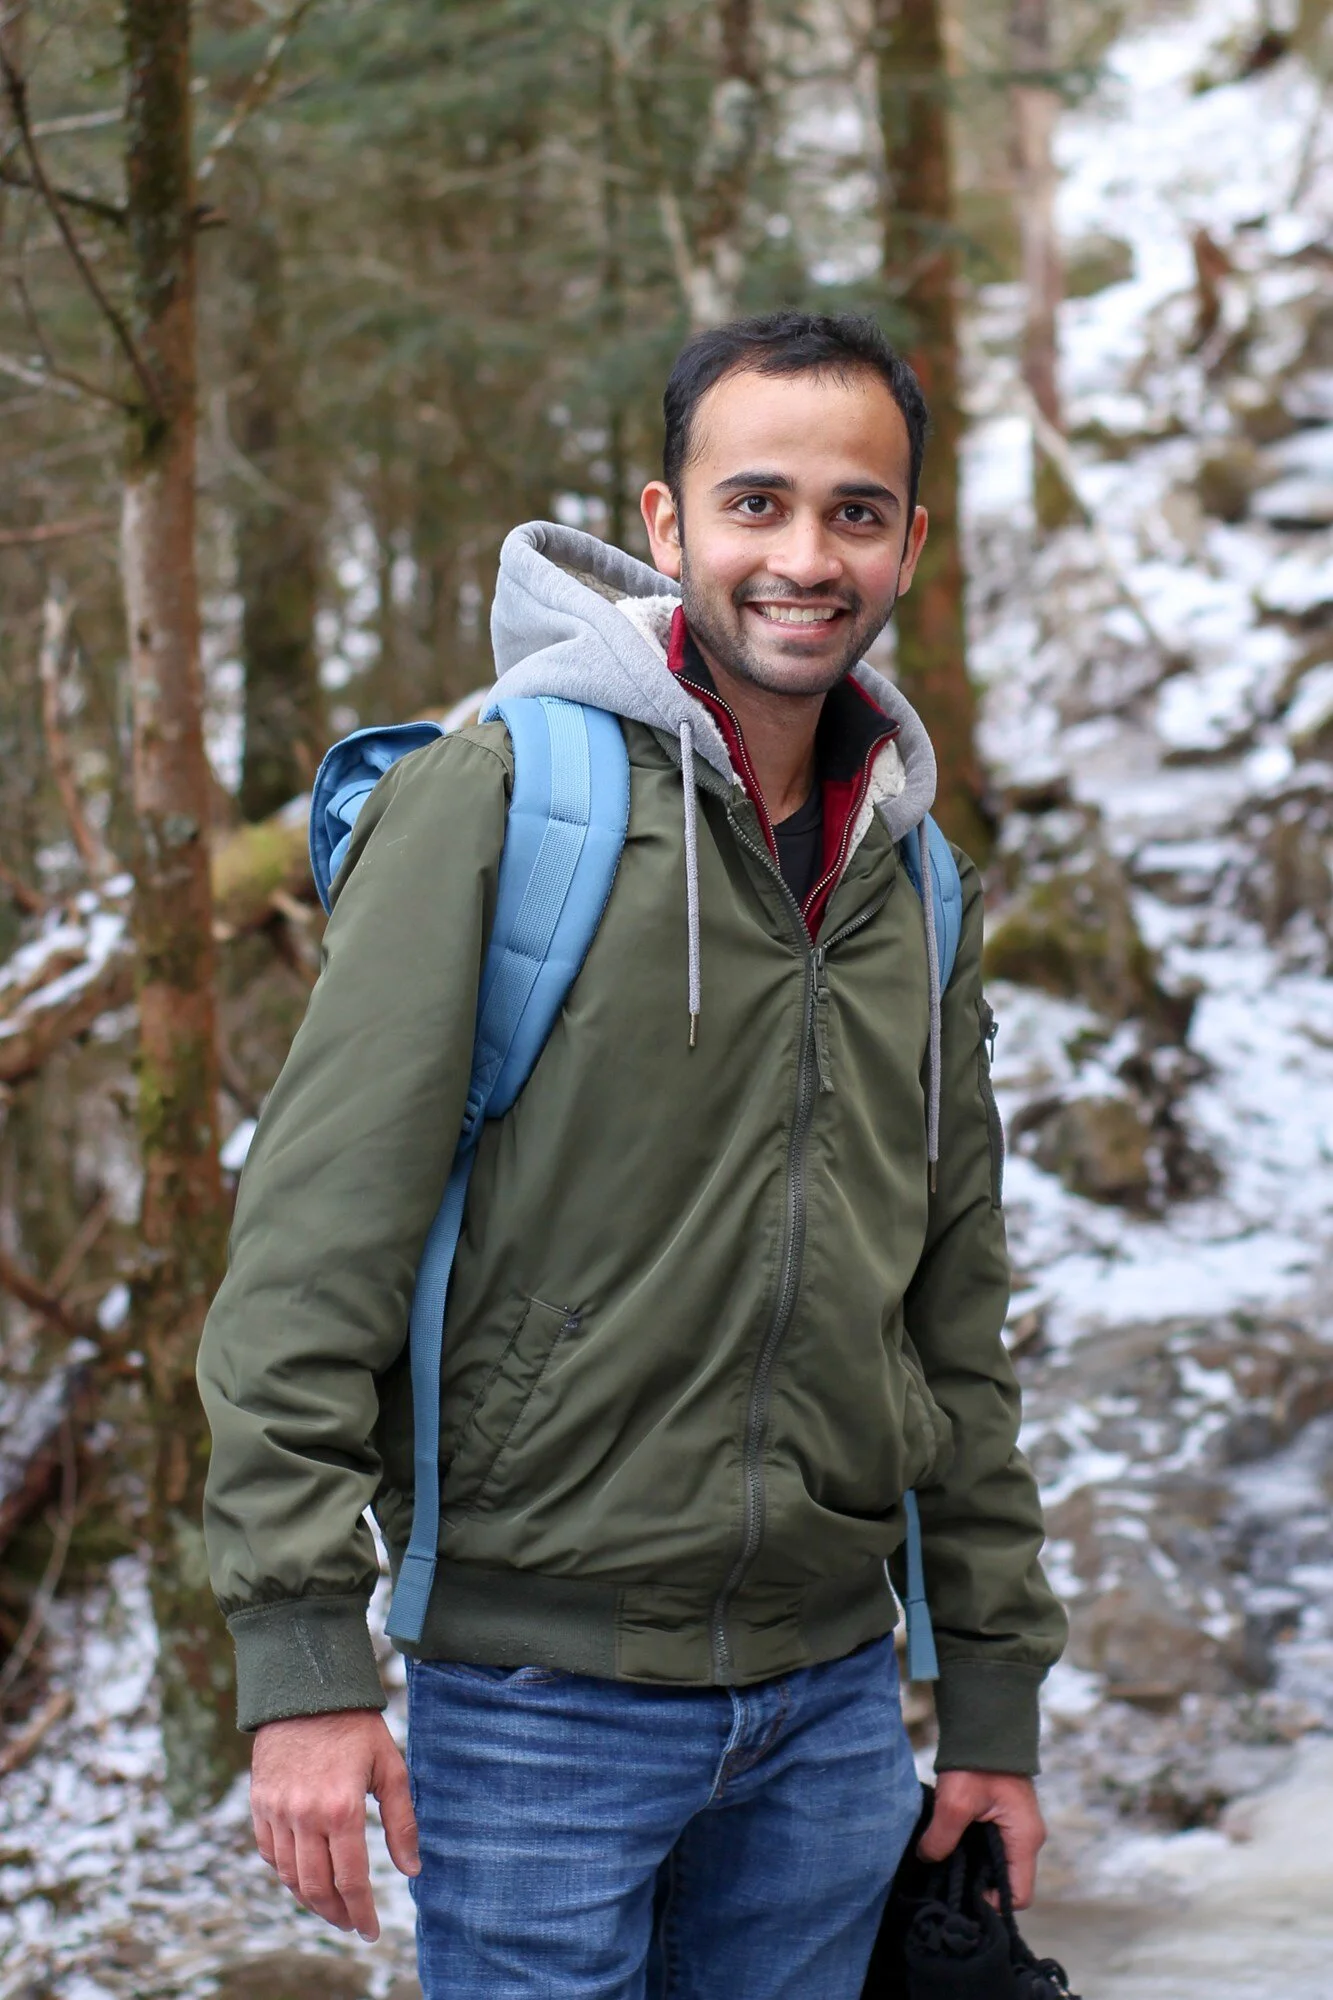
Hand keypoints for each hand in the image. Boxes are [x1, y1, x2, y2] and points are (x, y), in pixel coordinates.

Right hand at [250, 1708, 419, 1940]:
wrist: (307, 1689)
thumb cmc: (356, 1726)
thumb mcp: (390, 1767)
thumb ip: (401, 1821)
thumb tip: (412, 1869)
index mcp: (341, 1809)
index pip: (351, 1880)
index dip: (362, 1912)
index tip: (370, 1930)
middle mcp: (304, 1816)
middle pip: (316, 1887)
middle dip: (336, 1914)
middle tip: (352, 1923)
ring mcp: (277, 1811)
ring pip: (289, 1876)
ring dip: (310, 1900)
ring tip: (331, 1907)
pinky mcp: (260, 1803)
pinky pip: (268, 1852)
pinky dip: (284, 1872)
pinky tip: (303, 1876)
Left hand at [916, 1770, 1044, 1908]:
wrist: (985, 1724)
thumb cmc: (978, 1762)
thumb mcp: (955, 1802)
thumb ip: (942, 1838)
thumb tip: (927, 1858)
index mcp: (1025, 1839)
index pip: (1018, 1895)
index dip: (992, 1903)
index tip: (962, 1898)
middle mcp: (1026, 1837)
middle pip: (1007, 1881)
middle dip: (979, 1888)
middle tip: (948, 1886)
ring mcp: (1016, 1826)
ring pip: (998, 1863)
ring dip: (974, 1868)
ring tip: (945, 1868)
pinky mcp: (1003, 1816)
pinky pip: (992, 1846)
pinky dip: (973, 1851)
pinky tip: (949, 1848)